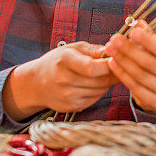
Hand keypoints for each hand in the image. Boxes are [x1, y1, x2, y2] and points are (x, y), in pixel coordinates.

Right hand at [2, 41, 118, 120]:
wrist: (36, 83)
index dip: (108, 65)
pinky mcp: (71, 107)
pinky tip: (93, 83)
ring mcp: (67, 96)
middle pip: (99, 81)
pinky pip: (94, 99)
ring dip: (106, 83)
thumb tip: (111, 50)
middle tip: (118, 66)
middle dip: (112, 73)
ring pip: (100, 91)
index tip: (117, 59)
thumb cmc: (56, 62)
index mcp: (64, 61)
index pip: (92, 68)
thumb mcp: (71, 49)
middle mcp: (64, 80)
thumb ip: (92, 50)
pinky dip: (99, 91)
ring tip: (104, 74)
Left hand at [105, 21, 155, 113]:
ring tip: (110, 49)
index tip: (133, 31)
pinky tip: (113, 63)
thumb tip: (138, 23)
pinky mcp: (155, 102)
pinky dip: (121, 74)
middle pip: (151, 63)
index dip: (148, 41)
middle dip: (130, 49)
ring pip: (141, 75)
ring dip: (122, 60)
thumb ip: (151, 35)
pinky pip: (134, 87)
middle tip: (114, 39)